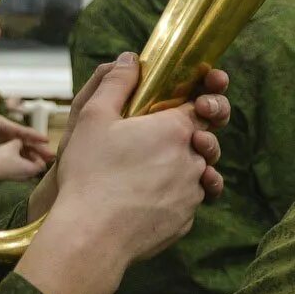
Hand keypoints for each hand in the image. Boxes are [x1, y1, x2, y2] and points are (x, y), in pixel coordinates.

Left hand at [0, 92, 55, 161]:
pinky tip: (36, 169)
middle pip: (31, 143)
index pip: (26, 132)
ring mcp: (15, 145)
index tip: (46, 139)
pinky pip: (22, 157)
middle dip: (41, 149)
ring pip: (29, 151)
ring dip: (38, 157)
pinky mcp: (12, 152)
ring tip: (48, 163)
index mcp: (13, 128)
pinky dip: (29, 162)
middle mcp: (17, 137)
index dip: (36, 135)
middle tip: (52, 155)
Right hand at [0, 139, 48, 181]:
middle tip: (25, 147)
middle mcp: (27, 176)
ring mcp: (18, 178)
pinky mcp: (10, 177)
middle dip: (31, 156)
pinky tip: (9, 155)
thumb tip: (20, 142)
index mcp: (32, 169)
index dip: (40, 155)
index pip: (42, 164)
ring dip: (23, 159)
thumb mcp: (13, 145)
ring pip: (24, 167)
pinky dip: (16, 162)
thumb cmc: (3, 158)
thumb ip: (20, 142)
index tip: (32, 148)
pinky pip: (17, 169)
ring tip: (17, 149)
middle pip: (34, 166)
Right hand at [25, 57, 228, 221]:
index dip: (198, 100)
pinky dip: (172, 196)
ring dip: (182, 167)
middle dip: (192, 135)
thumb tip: (131, 58)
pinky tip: (144, 197)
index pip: (202, 106)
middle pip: (204, 140)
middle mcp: (192, 160)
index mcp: (175, 129)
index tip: (190, 101)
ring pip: (197, 173)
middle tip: (162, 138)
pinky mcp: (184, 221)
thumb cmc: (90, 173)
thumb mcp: (93, 116)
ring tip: (151, 169)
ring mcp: (191, 194)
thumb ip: (116, 83)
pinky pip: (186, 202)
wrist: (92, 234)